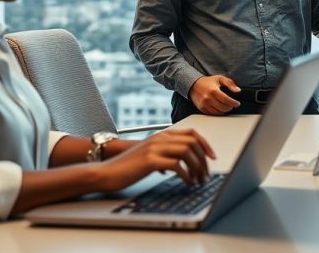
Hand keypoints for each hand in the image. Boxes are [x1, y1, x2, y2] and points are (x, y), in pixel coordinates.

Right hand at [98, 128, 215, 191]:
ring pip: (187, 152)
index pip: (191, 134)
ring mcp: (155, 148)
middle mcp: (160, 138)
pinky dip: (186, 175)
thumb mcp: (149, 156)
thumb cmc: (127, 167)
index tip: (211, 158)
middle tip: (206, 175)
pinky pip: (176, 165)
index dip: (205, 144)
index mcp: (162, 135)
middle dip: (203, 159)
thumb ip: (164, 155)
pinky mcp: (150, 160)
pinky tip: (187, 183)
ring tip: (198, 181)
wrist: (106, 172)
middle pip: (192, 142)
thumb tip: (178, 165)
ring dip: (197, 168)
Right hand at [189, 75, 240, 114]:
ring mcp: (204, 104)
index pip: (226, 100)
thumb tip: (238, 90)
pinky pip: (212, 114)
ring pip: (218, 112)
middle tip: (232, 105)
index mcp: (213, 91)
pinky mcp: (201, 108)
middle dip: (230, 107)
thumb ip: (230, 83)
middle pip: (223, 108)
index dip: (234, 103)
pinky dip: (218, 112)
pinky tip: (220, 108)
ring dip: (224, 111)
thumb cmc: (208, 81)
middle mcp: (208, 98)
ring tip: (226, 106)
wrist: (194, 84)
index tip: (237, 104)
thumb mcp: (220, 78)